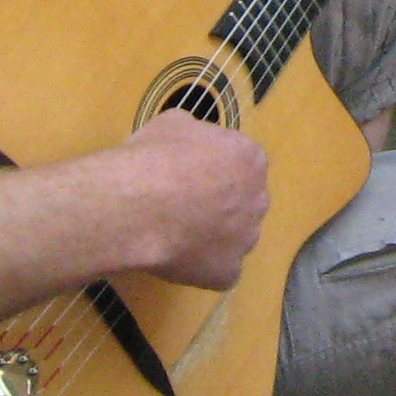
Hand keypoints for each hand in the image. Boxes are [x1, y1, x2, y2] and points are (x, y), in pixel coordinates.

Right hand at [110, 109, 267, 290]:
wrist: (137, 206)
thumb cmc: (154, 158)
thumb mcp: (173, 123)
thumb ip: (195, 134)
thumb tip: (192, 142)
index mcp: (251, 159)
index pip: (242, 165)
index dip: (214, 171)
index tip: (190, 176)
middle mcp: (259, 198)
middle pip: (243, 202)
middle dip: (218, 204)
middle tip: (182, 206)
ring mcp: (246, 239)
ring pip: (234, 238)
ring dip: (212, 236)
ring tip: (174, 233)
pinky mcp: (228, 272)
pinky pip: (219, 271)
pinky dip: (201, 267)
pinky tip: (176, 256)